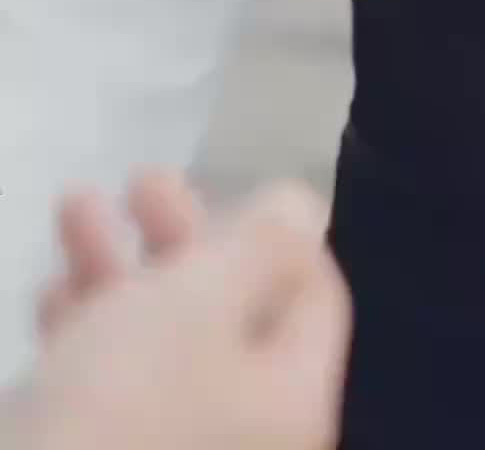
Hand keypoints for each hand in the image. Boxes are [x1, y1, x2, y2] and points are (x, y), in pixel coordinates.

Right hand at [21, 182, 351, 449]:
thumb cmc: (130, 400)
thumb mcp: (204, 298)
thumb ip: (263, 243)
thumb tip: (303, 208)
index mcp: (293, 401)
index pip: (314, 297)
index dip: (275, 230)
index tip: (220, 179)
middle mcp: (250, 438)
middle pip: (231, 314)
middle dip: (180, 237)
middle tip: (135, 181)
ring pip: (163, 345)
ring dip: (123, 268)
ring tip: (73, 208)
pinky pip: (116, 390)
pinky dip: (91, 333)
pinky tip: (51, 296)